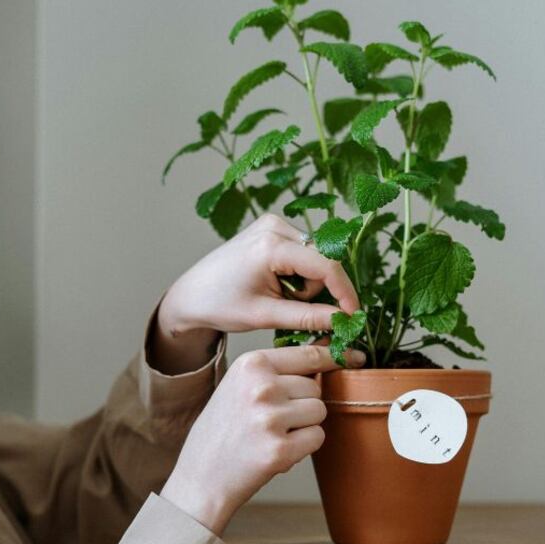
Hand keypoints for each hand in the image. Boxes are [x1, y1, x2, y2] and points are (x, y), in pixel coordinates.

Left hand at [150, 213, 360, 373]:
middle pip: (323, 260)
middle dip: (316, 290)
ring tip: (277, 297)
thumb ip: (308, 317)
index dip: (345, 292)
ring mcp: (272, 224)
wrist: (192, 294)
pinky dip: (298, 273)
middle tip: (290, 309)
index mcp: (270, 246)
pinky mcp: (271, 228)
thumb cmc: (220, 305)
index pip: (326, 266)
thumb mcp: (265, 315)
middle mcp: (274, 226)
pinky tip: (275, 284)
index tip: (353, 317)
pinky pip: (304, 252)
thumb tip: (345, 320)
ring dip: (306, 283)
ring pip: (315, 258)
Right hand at [160, 345, 364, 534]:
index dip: (333, 358)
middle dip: (303, 403)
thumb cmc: (222, 429)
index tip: (353, 357)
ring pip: (319, 411)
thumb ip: (276, 370)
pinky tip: (276, 449)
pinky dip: (303, 446)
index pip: (308, 355)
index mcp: (250, 364)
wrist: (201, 475)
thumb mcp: (238, 385)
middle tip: (273, 419)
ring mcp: (271, 418)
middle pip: (315, 387)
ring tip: (273, 434)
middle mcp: (261, 387)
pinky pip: (317, 438)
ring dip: (305, 425)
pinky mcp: (280, 449)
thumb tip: (325, 350)